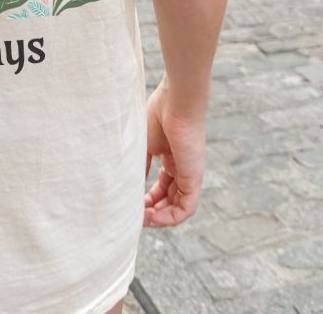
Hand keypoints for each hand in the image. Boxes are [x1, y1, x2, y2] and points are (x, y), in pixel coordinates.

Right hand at [143, 78, 205, 226]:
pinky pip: (186, 208)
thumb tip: (129, 186)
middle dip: (152, 211)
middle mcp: (182, 168)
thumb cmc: (158, 114)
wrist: (176, 101)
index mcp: (170, 157)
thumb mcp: (142, 143)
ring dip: (160, 217)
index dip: (147, 199)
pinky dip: (170, 217)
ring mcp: (189, 174)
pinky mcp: (194, 178)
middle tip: (134, 215)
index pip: (161, 186)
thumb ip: (139, 165)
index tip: (130, 203)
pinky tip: (152, 217)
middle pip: (169, 199)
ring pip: (178, 207)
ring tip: (140, 219)